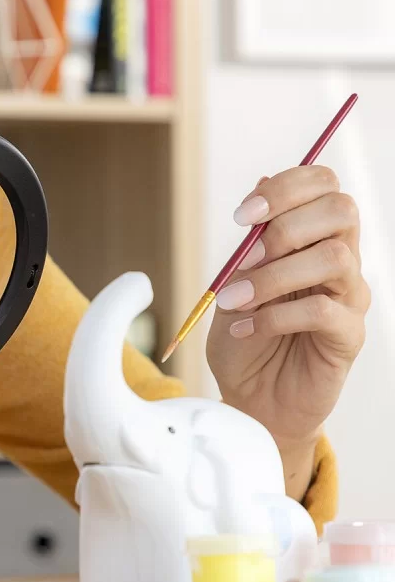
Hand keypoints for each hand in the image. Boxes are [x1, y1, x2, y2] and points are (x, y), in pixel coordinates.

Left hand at [206, 166, 369, 497]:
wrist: (249, 397)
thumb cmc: (242, 338)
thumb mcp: (233, 283)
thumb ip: (249, 243)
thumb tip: (260, 184)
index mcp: (310, 239)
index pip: (323, 186)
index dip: (287, 188)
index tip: (243, 215)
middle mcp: (338, 261)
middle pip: (341, 210)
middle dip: (286, 224)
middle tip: (245, 256)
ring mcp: (348, 297)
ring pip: (335, 257)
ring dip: (274, 275)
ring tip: (235, 299)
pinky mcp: (348, 336)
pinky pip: (323, 310)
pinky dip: (275, 315)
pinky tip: (244, 328)